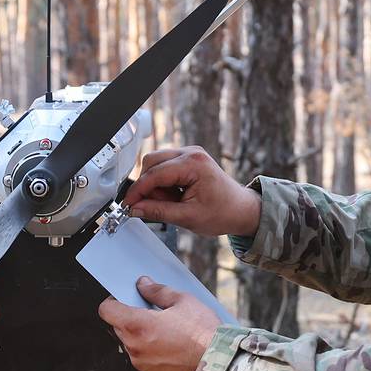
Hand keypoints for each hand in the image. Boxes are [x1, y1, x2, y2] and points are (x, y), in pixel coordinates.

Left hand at [98, 277, 221, 370]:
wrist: (219, 363)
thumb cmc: (204, 334)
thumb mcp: (182, 301)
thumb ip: (157, 291)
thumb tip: (145, 285)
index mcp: (137, 326)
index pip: (107, 311)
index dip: (113, 301)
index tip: (122, 298)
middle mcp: (135, 347)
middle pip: (118, 326)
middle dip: (130, 316)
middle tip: (150, 310)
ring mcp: (142, 362)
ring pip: (130, 341)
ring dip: (139, 333)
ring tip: (164, 327)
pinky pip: (141, 355)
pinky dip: (148, 347)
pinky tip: (168, 341)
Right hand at [122, 146, 261, 236]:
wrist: (241, 209)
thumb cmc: (223, 212)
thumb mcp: (188, 217)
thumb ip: (158, 212)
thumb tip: (136, 209)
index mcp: (193, 164)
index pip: (154, 174)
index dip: (138, 191)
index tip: (128, 204)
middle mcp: (191, 153)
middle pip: (151, 162)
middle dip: (146, 185)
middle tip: (151, 206)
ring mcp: (190, 153)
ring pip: (155, 163)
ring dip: (155, 184)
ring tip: (170, 202)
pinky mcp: (188, 159)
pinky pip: (164, 166)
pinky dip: (162, 182)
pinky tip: (174, 195)